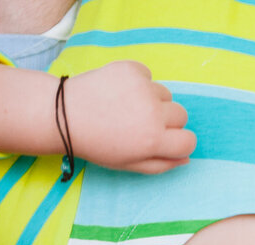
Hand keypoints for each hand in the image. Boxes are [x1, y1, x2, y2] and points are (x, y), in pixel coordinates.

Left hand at [65, 61, 196, 173]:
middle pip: (181, 115)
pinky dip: (139, 82)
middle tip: (141, 123)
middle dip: (167, 121)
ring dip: (153, 100)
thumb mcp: (129, 164)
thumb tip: (185, 157)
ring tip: (127, 106)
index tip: (164, 141)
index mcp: (154, 141)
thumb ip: (161, 165)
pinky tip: (120, 91)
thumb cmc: (97, 144)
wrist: (65, 115)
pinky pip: (148, 75)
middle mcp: (153, 113)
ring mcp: (143, 89)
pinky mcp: (131, 70)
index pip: (189, 141)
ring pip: (165, 94)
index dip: (179, 143)